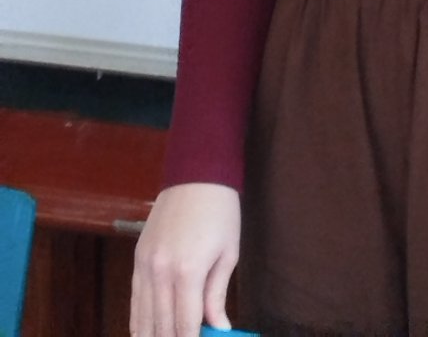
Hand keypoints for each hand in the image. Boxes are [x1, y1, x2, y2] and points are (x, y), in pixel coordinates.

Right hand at [130, 182, 239, 336]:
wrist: (196, 173)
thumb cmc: (220, 211)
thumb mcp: (228, 253)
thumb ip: (217, 295)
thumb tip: (219, 328)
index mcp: (188, 271)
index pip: (185, 326)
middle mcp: (160, 273)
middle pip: (161, 327)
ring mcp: (144, 266)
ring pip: (141, 319)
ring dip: (153, 336)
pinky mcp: (137, 260)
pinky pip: (134, 301)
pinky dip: (139, 322)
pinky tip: (147, 332)